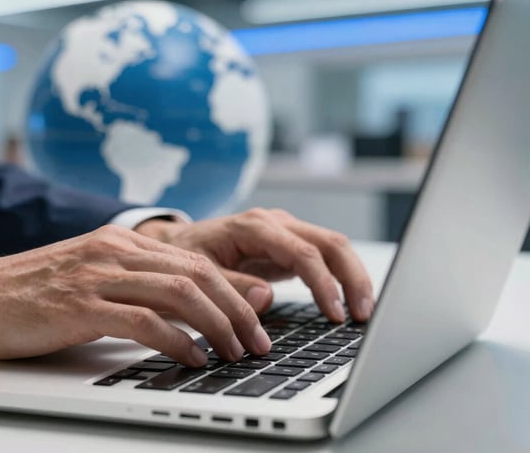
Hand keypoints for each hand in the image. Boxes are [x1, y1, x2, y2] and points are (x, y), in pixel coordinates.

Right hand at [0, 225, 271, 366]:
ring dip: (218, 326)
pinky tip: (193, 359)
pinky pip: (145, 321)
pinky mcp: (80, 305)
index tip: (258, 318)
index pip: (196, 259)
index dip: (235, 290)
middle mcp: (115, 250)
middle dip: (238, 310)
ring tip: (236, 353)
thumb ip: (137, 285)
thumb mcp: (91, 279)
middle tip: (259, 342)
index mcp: (121, 242)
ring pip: (181, 293)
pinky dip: (179, 342)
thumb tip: (189, 307)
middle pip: (199, 273)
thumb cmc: (29, 294)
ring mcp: (98, 275)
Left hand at [135, 209, 373, 322]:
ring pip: (334, 247)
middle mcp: (275, 223)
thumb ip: (230, 285)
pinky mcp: (289, 245)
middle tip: (365, 315)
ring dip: (353, 278)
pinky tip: (349, 304)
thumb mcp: (197, 273)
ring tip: (364, 313)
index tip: (334, 315)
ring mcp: (285, 232)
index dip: (323, 284)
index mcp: (254, 226)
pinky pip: (324, 258)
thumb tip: (266, 297)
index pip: (303, 252)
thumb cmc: (182, 258)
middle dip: (353, 279)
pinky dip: (341, 279)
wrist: (174, 245)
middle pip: (331, 243)